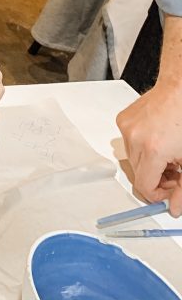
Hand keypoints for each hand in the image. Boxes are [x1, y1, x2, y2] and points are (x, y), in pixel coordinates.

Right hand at [117, 81, 181, 215]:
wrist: (180, 91)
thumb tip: (174, 208)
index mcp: (153, 150)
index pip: (144, 186)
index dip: (157, 195)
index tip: (169, 192)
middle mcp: (134, 138)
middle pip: (137, 174)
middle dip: (156, 178)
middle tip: (175, 172)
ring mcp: (126, 127)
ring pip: (132, 159)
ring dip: (148, 163)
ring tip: (167, 154)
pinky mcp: (123, 119)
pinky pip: (128, 142)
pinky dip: (141, 146)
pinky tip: (157, 140)